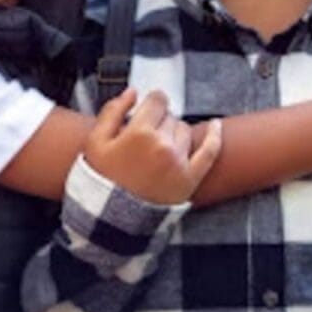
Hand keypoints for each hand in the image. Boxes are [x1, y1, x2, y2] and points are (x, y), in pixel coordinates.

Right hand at [84, 87, 221, 204]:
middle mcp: (163, 144)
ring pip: (184, 130)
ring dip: (174, 133)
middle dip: (158, 122)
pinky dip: (215, 136)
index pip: (157, 100)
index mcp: (139, 132)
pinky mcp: (190, 179)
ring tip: (158, 149)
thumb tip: (132, 92)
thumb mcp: (95, 142)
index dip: (151, 103)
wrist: (112, 219)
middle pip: (170, 116)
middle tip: (144, 140)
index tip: (147, 110)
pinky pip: (210, 151)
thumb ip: (112, 111)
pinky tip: (216, 125)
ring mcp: (179, 162)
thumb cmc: (101, 179)